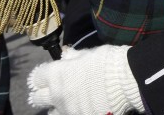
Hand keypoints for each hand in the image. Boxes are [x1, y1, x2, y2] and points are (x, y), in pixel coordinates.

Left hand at [29, 45, 143, 114]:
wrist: (126, 81)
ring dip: (56, 106)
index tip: (48, 75)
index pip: (37, 78)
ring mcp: (67, 109)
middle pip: (37, 99)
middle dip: (43, 94)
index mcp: (58, 74)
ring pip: (51, 112)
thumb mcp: (90, 54)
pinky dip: (73, 111)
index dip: (42, 76)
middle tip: (52, 91)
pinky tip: (82, 106)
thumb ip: (74, 57)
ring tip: (68, 102)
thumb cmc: (108, 62)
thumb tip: (65, 55)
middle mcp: (57, 94)